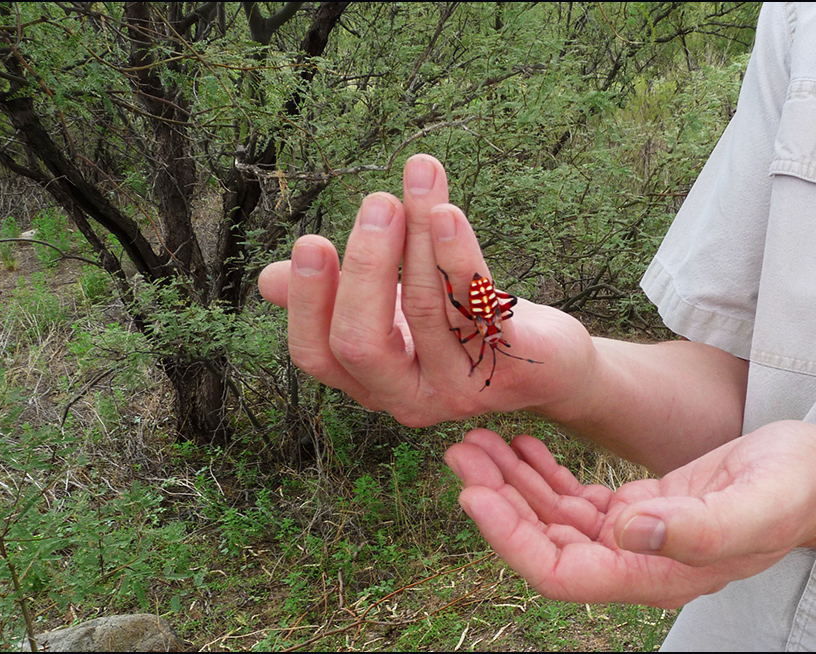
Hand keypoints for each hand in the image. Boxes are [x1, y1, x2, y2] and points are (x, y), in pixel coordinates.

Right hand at [258, 155, 592, 425]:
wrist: (548, 365)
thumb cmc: (459, 331)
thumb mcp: (393, 315)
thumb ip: (338, 298)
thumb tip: (268, 280)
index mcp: (370, 382)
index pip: (316, 355)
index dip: (308, 302)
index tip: (311, 241)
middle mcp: (410, 395)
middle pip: (363, 342)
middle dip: (365, 268)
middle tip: (376, 204)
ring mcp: (461, 386)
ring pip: (428, 309)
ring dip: (419, 237)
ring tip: (419, 177)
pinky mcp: (510, 364)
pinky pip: (481, 308)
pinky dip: (462, 256)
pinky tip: (447, 212)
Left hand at [444, 421, 815, 607]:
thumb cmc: (798, 491)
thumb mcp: (757, 504)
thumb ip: (697, 527)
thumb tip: (625, 531)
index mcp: (658, 572)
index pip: (562, 573)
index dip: (511, 540)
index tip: (474, 494)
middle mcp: (638, 562)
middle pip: (545, 545)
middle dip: (498, 503)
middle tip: (462, 452)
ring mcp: (637, 537)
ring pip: (554, 519)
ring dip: (513, 484)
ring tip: (479, 442)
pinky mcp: (641, 509)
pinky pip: (577, 500)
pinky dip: (545, 474)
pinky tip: (524, 446)